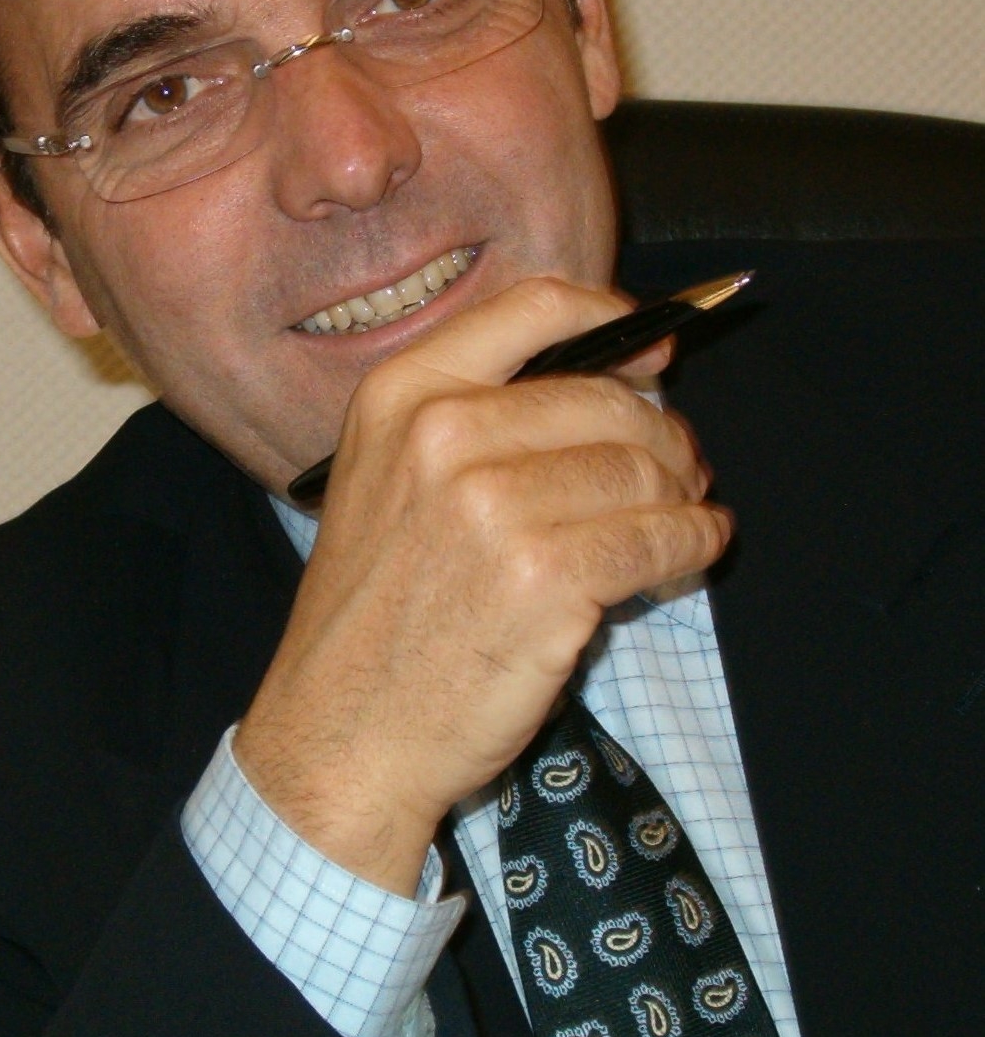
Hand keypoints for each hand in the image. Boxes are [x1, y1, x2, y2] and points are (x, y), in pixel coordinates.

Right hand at [233, 277, 729, 893]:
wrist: (342, 730)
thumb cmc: (374, 609)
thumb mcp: (386, 478)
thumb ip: (475, 415)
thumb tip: (621, 375)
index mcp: (401, 393)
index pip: (533, 306)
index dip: (612, 317)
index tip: (653, 342)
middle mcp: (442, 432)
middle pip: (607, 396)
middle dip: (660, 430)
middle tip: (678, 467)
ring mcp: (492, 505)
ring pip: (643, 465)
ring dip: (682, 493)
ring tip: (679, 518)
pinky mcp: (545, 579)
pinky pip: (661, 536)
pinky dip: (694, 543)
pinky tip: (688, 554)